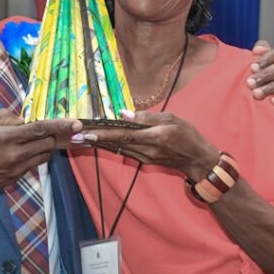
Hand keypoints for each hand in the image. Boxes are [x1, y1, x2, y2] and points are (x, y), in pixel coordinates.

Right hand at [0, 109, 80, 209]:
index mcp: (5, 137)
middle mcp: (15, 154)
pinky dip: (35, 154)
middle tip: (69, 131)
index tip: (76, 123)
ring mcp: (17, 168)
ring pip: (44, 154)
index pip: (39, 128)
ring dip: (47, 145)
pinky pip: (34, 163)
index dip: (60, 125)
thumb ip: (3, 116)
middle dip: (59, 135)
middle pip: (48, 143)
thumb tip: (21, 118)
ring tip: (38, 140)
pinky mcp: (16, 177)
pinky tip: (25, 151)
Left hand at [81, 110, 217, 181]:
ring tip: (81, 137)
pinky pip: (124, 151)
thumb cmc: (188, 136)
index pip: (125, 135)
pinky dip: (110, 145)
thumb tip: (124, 113)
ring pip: (117, 148)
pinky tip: (99, 141)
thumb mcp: (172, 119)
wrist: (198, 160)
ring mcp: (144, 157)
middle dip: (95, 138)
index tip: (89, 132)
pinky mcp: (144, 160)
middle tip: (75, 134)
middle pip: (116, 143)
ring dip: (99, 142)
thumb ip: (148, 117)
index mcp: (155, 138)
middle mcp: (147, 150)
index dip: (106, 134)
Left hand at [249, 41, 273, 110]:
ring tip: (257, 94)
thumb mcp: (263, 67)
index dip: (267, 58)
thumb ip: (261, 55)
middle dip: (266, 74)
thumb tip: (257, 50)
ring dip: (271, 87)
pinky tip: (273, 102)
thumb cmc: (267, 81)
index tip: (252, 68)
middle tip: (249, 83)